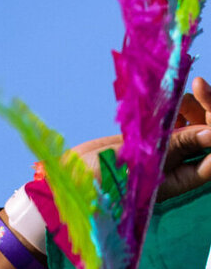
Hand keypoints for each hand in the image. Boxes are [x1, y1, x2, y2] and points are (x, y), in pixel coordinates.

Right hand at [68, 76, 210, 202]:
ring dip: (195, 107)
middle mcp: (178, 166)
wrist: (72, 180)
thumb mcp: (142, 165)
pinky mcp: (153, 139)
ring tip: (183, 94)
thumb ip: (177, 147)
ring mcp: (166, 152)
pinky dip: (178, 107)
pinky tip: (172, 98)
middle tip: (199, 85)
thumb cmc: (102, 183)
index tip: (209, 112)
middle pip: (209, 136)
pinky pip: (177, 120)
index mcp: (179, 181)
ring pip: (196, 125)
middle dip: (209, 110)